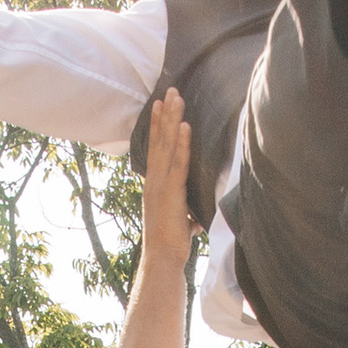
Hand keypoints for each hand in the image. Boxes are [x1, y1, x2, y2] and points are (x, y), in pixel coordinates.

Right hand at [139, 87, 193, 273]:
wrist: (162, 258)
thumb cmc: (170, 243)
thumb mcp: (179, 222)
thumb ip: (185, 214)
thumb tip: (194, 220)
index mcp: (154, 184)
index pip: (156, 149)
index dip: (157, 126)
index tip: (159, 105)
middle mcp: (154, 179)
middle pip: (160, 140)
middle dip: (164, 114)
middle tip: (169, 90)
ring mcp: (160, 184)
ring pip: (166, 145)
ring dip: (171, 120)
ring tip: (175, 98)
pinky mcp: (171, 191)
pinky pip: (178, 162)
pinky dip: (181, 143)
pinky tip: (184, 126)